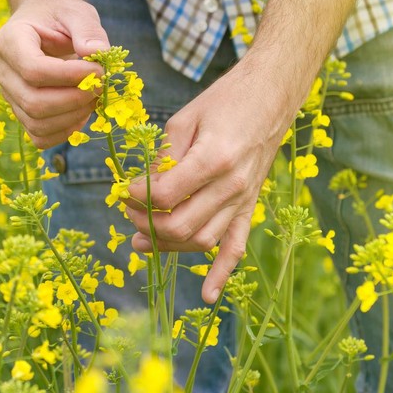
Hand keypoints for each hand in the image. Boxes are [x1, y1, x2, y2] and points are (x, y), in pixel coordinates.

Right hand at [0, 0, 109, 148]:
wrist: (42, 22)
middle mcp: (1, 70)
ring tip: (93, 97)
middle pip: (33, 101)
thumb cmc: (59, 15)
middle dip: (74, 99)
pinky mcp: (18, 112)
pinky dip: (65, 131)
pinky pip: (39, 136)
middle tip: (100, 86)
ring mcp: (7, 94)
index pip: (33, 69)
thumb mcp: (77, 12)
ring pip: (36, 123)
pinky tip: (81, 112)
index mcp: (8, 40)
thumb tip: (98, 54)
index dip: (70, 76)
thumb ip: (88, 30)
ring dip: (73, 117)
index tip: (99, 70)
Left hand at [123, 60, 294, 302]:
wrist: (269, 98)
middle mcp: (232, 186)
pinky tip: (207, 295)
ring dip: (168, 246)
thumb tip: (143, 187)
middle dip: (145, 223)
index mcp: (213, 159)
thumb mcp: (184, 120)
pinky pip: (237, 246)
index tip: (122, 188)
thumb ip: (164, 158)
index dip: (136, 195)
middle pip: (181, 224)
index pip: (165, 194)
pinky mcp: (249, 206)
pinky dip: (222, 273)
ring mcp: (244, 200)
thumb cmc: (223, 101)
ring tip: (140, 241)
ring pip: (202, 240)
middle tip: (126, 210)